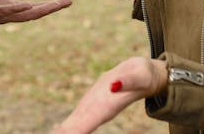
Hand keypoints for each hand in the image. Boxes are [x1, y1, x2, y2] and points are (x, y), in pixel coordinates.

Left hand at [0, 0, 71, 26]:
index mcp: (10, 6)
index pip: (35, 6)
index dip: (50, 3)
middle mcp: (7, 14)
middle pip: (34, 13)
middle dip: (51, 8)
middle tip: (68, 1)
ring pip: (23, 15)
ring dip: (39, 10)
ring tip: (55, 5)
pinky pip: (4, 13)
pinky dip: (16, 9)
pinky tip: (27, 4)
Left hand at [52, 57, 166, 133]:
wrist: (144, 75)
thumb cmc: (145, 76)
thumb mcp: (140, 75)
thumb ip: (128, 81)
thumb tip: (114, 85)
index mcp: (108, 106)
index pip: (87, 123)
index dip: (74, 131)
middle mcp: (98, 111)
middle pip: (77, 128)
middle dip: (65, 133)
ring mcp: (93, 108)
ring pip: (74, 124)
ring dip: (64, 132)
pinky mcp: (90, 102)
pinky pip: (76, 118)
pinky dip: (66, 127)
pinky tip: (59, 132)